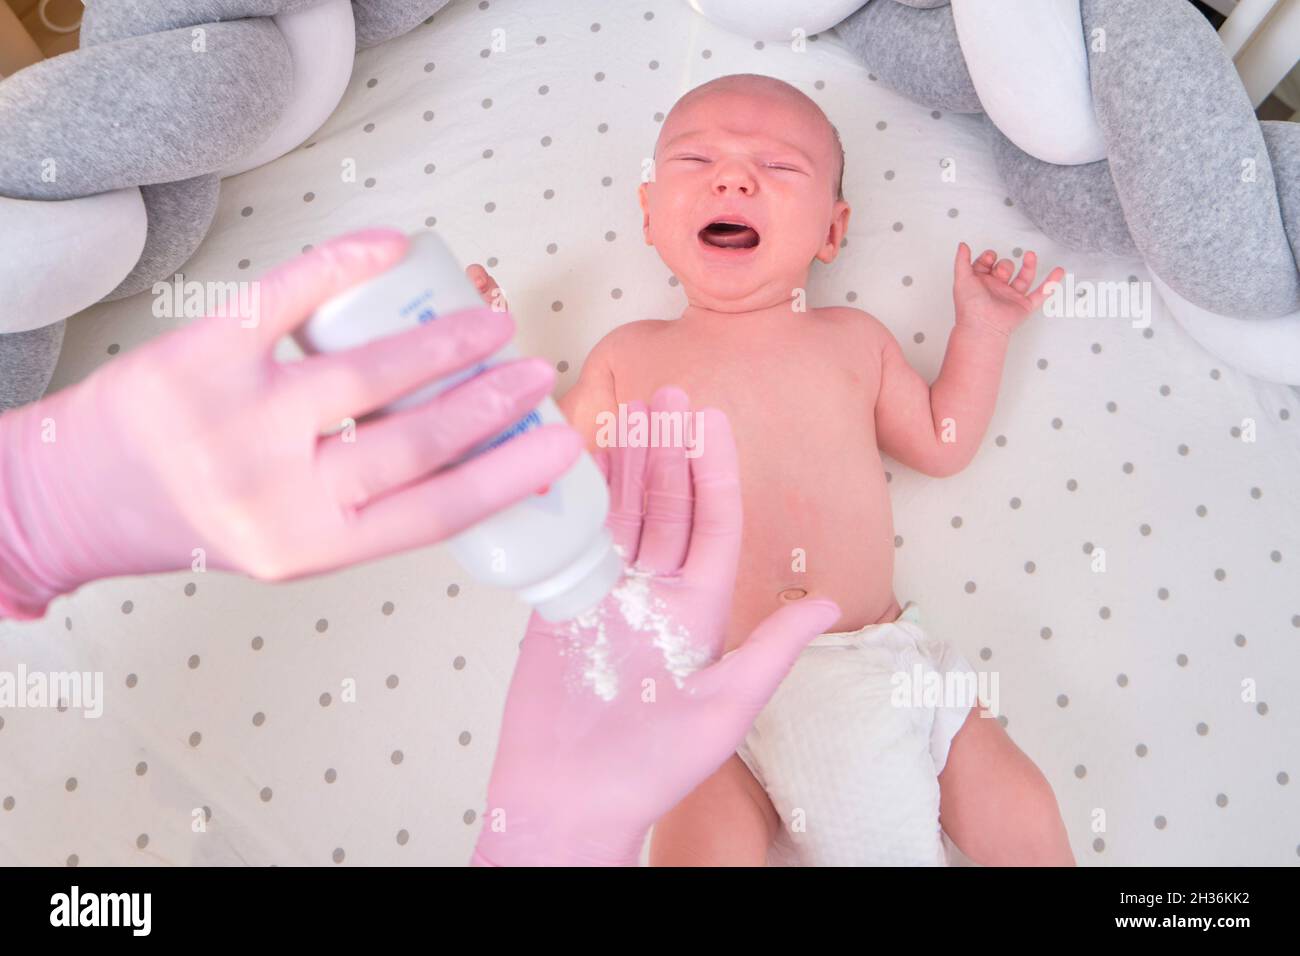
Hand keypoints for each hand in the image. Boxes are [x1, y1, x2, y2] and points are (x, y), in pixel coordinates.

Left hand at [0, 229, 581, 618]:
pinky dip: (344, 264)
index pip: (434, 512)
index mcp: (308, 545)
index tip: (562, 445)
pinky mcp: (202, 353)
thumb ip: (365, 510)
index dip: (510, 476)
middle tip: (536, 375)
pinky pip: (286, 297)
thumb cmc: (196, 518)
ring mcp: (236, 418)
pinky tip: (392, 247)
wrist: (75, 497)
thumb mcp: (289, 540)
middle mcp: (274, 490)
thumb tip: (463, 455)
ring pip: (367, 373)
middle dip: (492, 404)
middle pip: (414, 441)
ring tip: (492, 321)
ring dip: (445, 341)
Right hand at [473, 387, 840, 865]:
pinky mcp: (563, 603)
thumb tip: (831, 605)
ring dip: (627, 463)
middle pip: (666, 506)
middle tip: (668, 390)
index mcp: (697, 612)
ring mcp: (607, 595)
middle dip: (668, 448)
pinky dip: (579, 499)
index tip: (711, 419)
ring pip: (622, 514)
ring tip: (630, 408)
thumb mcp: (725, 709)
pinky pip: (576, 540)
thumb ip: (771, 650)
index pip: (711, 525)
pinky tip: (583, 459)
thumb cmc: (648, 770)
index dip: (713, 470)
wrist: (565, 800)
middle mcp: (654, 595)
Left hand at [952, 242, 1063, 335]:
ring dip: (1029, 265)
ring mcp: (1010, 297)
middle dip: (1004, 265)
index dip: (988, 258)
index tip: (989, 257)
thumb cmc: (970, 307)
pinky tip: (1058, 272)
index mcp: (981, 283)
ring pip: (1024, 277)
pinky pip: (1041, 293)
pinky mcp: (1023, 306)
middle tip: (1002, 270)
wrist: (982, 326)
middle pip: (1005, 268)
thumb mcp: (962, 278)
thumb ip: (962, 260)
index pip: (987, 264)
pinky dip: (1051, 283)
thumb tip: (963, 245)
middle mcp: (996, 289)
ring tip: (1030, 255)